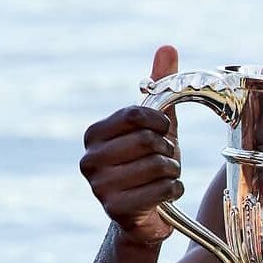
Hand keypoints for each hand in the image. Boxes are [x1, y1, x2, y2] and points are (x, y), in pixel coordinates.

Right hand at [79, 45, 182, 245]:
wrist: (146, 215)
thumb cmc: (149, 164)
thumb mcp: (156, 124)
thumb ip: (160, 86)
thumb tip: (167, 48)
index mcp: (94, 135)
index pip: (135, 115)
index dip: (161, 122)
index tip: (165, 131)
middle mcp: (89, 160)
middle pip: (148, 140)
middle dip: (168, 151)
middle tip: (164, 160)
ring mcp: (98, 187)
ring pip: (158, 165)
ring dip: (172, 171)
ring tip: (163, 177)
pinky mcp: (114, 210)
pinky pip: (162, 190)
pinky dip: (174, 191)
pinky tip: (164, 195)